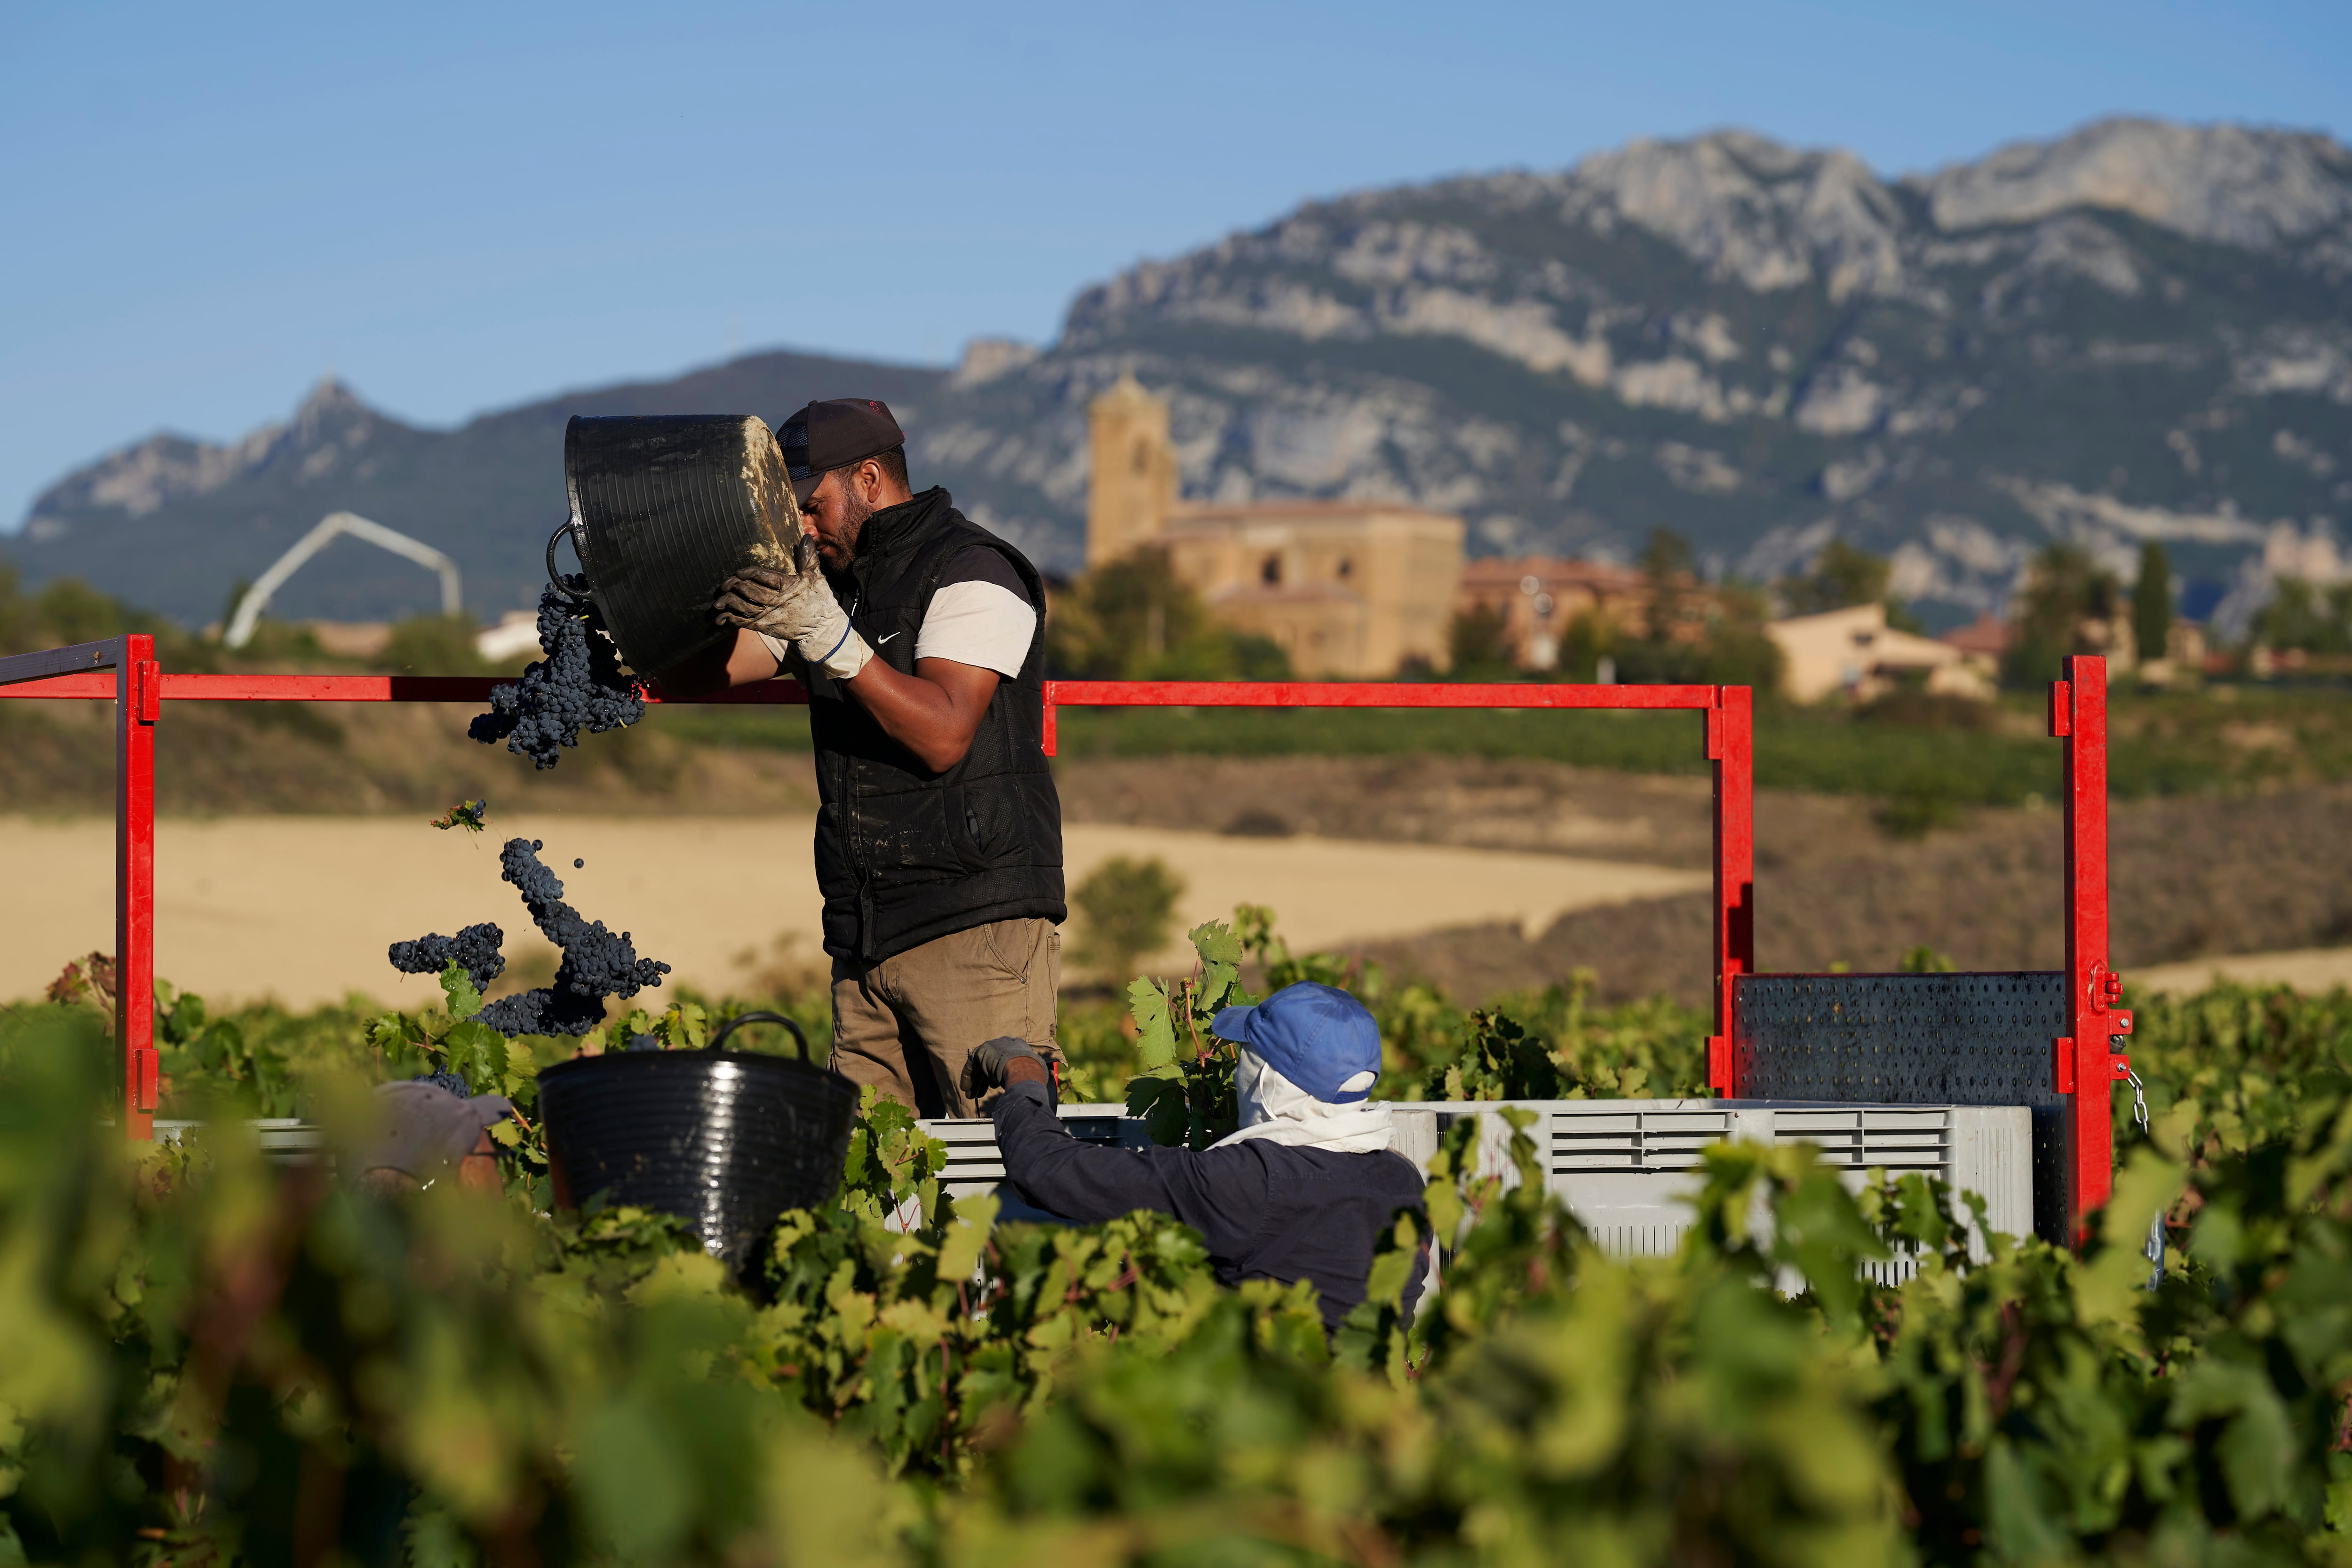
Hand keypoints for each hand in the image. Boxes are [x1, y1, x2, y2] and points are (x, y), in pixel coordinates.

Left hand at [714, 533, 869, 678]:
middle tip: (725, 584)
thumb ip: (808, 557)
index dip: (748, 573)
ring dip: (728, 603)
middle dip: (733, 586)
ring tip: (719, 600)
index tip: (739, 572)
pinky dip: (730, 620)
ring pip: (743, 607)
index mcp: (787, 587)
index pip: (763, 576)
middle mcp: (776, 602)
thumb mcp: (816, 577)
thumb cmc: (819, 602)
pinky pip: (743, 623)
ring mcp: (769, 616)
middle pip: (748, 591)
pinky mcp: (765, 627)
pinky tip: (720, 617)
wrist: (822, 631)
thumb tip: (806, 536)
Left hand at [967, 1036, 1055, 1100]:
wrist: (1023, 1069)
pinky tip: (967, 1088)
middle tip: (980, 1093)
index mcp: (1017, 1047)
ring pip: (980, 1066)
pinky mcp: (981, 1052)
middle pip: (990, 1064)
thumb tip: (1040, 1089)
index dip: (998, 1075)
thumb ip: (1033, 1076)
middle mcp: (1004, 1044)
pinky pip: (971, 1065)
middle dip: (984, 1081)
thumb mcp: (1036, 1072)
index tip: (994, 1086)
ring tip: (972, 1095)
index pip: (1004, 1061)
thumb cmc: (1033, 1075)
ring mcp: (992, 1047)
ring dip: (976, 1082)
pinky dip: (968, 1077)